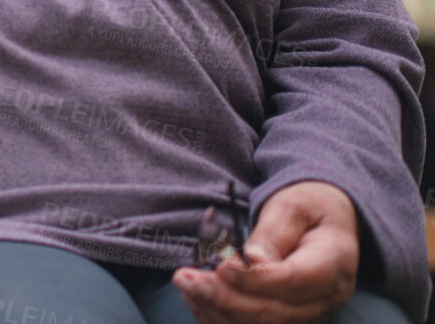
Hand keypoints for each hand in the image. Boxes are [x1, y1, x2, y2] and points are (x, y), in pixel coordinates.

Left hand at [173, 181, 358, 323]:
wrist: (324, 221)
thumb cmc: (308, 207)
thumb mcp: (291, 206)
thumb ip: (273, 233)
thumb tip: (251, 260)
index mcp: (333, 264)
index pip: (293, 280)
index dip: (255, 279)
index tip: (222, 266)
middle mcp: (325, 298)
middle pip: (274, 311)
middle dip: (224, 298)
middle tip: (185, 277)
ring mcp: (308, 313)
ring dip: (217, 309)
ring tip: (185, 285)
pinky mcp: (289, 317)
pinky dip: (221, 316)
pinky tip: (196, 298)